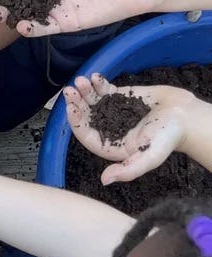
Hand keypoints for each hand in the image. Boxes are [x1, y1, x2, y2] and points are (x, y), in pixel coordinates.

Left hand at [64, 74, 197, 184]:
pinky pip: (104, 91)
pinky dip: (98, 83)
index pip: (86, 134)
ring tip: (80, 81)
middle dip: (76, 103)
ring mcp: (113, 111)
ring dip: (84, 91)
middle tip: (70, 91)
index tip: (72, 108)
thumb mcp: (150, 157)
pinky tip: (94, 76)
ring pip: (92, 101)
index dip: (77, 122)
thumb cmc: (169, 138)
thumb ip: (129, 170)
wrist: (187, 117)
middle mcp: (108, 129)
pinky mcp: (120, 97)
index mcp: (110, 145)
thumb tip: (104, 181)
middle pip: (86, 116)